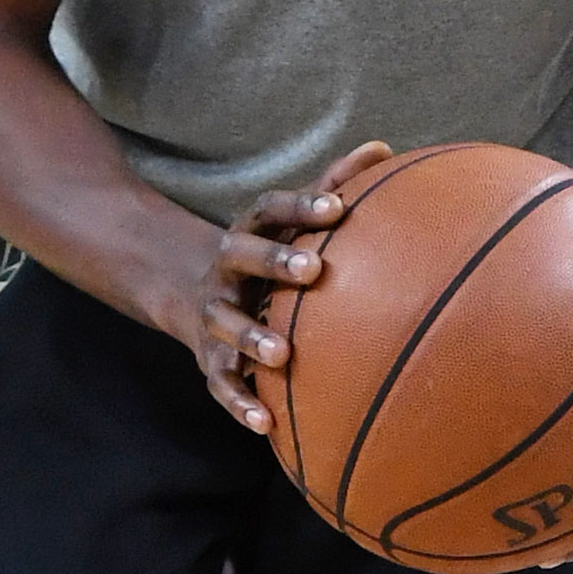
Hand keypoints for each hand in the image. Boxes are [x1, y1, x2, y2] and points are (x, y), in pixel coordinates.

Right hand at [184, 140, 396, 431]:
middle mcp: (226, 269)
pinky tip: (267, 424)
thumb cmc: (265, 252)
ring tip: (281, 355)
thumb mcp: (289, 220)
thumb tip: (385, 149)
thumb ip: (333, 185)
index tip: (338, 207)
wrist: (187, 288)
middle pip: (242, 258)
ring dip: (251, 338)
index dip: (302, 206)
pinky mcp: (209, 358)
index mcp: (250, 232)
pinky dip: (240, 403)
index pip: (271, 209)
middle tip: (312, 270)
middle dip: (273, 262)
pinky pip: (222, 382)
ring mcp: (214, 315)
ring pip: (226, 325)